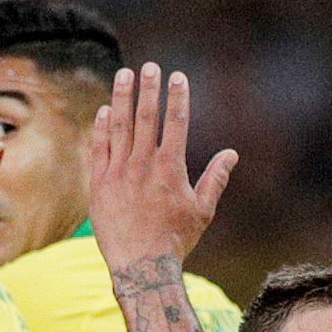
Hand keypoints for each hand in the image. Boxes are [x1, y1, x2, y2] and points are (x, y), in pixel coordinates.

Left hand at [86, 64, 237, 271]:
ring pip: (120, 126)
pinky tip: (105, 110)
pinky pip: (99, 147)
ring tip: (124, 75)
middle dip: (148, 88)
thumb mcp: (202, 210)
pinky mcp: (99, 183)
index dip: (177, 97)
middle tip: (150, 66)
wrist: (140, 265)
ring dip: (122, 98)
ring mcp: (118, 172)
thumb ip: (215, 179)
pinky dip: (102, 127)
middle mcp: (143, 165)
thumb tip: (231, 154)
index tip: (178, 76)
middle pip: (146, 117)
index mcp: (171, 169)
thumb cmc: (175, 240)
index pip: (176, 123)